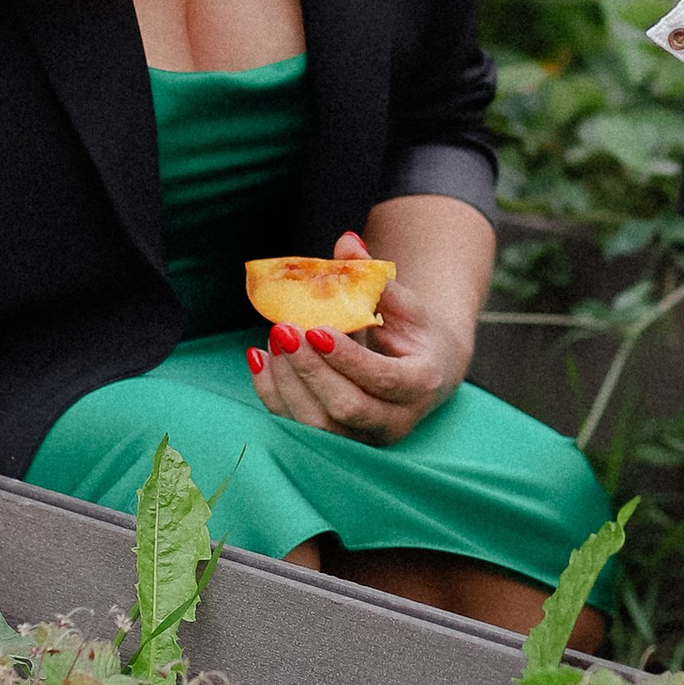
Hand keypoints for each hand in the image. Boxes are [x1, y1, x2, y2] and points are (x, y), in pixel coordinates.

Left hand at [253, 229, 472, 445]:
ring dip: (287, 382)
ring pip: (318, 425)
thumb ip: (375, 277)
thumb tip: (346, 241)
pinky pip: (297, 426)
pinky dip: (272, 393)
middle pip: (346, 407)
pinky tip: (258, 357)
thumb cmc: (413, 332)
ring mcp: (365, 438)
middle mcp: (395, 421)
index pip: (382, 379)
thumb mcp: (404, 304)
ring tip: (272, 340)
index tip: (314, 327)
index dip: (346, 357)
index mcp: (422, 384)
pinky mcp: (339, 442)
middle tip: (283, 329)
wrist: (425, 373)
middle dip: (310, 370)